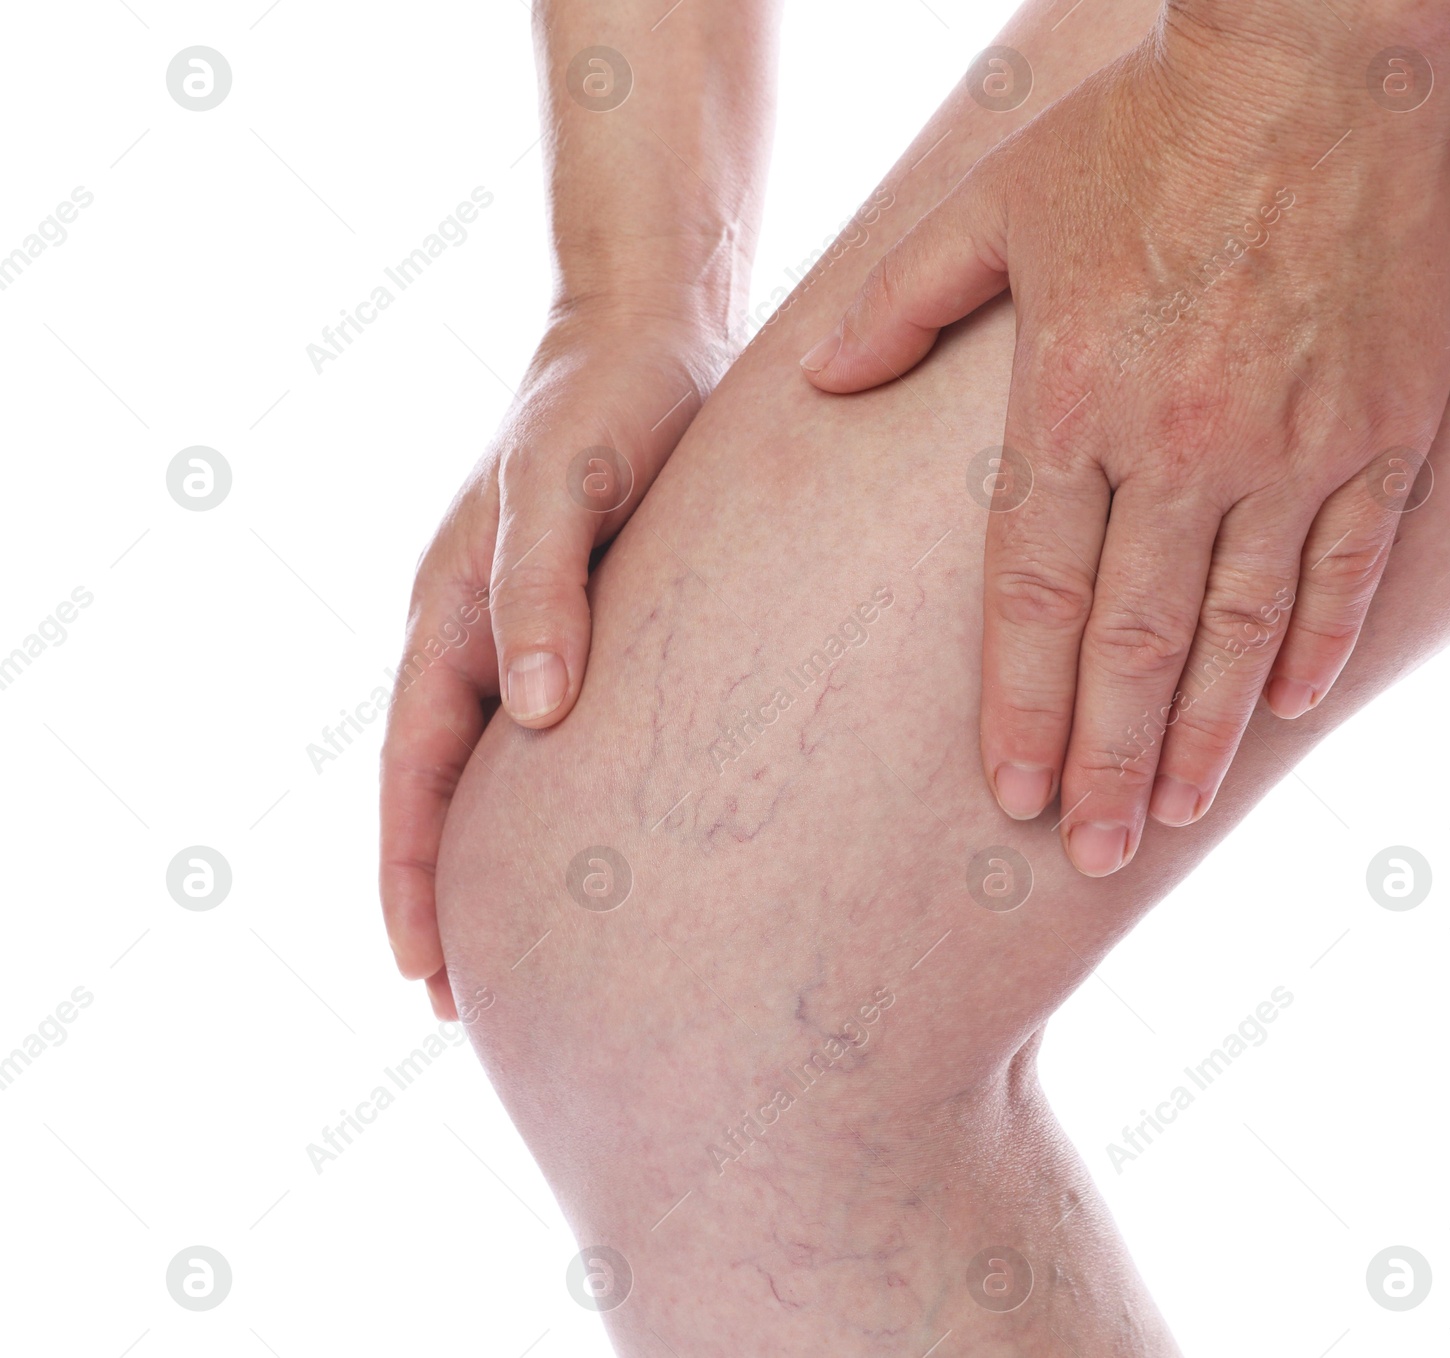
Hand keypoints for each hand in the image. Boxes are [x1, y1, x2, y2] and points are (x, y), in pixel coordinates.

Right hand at [380, 304, 724, 1014]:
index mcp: (450, 613)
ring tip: (519, 946)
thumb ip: (542, 590)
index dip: (411, 871)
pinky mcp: (581, 617)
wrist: (652, 333)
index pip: (413, 770)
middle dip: (439, 893)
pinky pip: (547, 725)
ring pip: (489, 768)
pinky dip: (547, 797)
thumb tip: (532, 714)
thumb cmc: (609, 403)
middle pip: (438, 790)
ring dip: (490, 857)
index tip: (424, 971)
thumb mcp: (567, 485)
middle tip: (461, 1003)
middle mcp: (474, 632)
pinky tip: (587, 839)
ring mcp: (522, 629)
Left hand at [803, 9, 1449, 875]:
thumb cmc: (1146, 130)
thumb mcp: (997, 204)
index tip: (1013, 791)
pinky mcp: (1382, 427)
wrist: (1317, 59)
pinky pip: (1347, 564)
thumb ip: (901, 303)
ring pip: (1240, 625)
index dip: (1021, 702)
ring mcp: (1290, 442)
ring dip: (1206, 732)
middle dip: (1108, 757)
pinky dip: (1317, 643)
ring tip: (1175, 812)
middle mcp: (1180, 443)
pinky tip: (1286, 710)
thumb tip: (821, 379)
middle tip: (1092, 851)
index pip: (1033, 594)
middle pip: (1133, 639)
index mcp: (1073, 402)